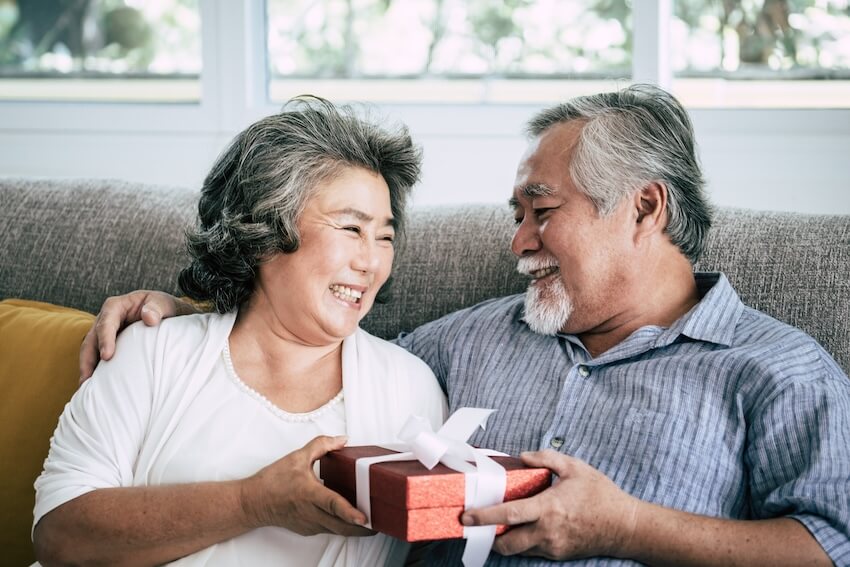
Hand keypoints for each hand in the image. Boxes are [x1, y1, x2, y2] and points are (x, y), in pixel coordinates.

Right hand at [79, 290, 192, 380]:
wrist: (167, 314)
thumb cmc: (163, 307)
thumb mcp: (163, 303)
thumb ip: (157, 308)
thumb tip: (149, 318)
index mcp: (116, 306)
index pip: (106, 322)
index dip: (105, 338)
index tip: (107, 356)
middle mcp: (106, 320)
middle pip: (91, 339)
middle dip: (87, 359)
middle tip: (88, 379)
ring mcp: (105, 334)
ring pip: (91, 351)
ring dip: (87, 368)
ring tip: (87, 388)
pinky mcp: (109, 345)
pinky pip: (98, 358)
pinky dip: (96, 371)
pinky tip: (97, 387)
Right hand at [241, 435, 374, 536]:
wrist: (253, 503)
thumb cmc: (273, 481)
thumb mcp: (297, 457)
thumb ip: (321, 445)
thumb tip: (342, 440)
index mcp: (309, 494)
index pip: (333, 504)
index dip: (350, 512)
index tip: (365, 518)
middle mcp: (311, 513)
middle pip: (342, 526)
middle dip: (363, 529)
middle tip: (382, 523)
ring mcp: (310, 524)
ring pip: (338, 531)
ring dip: (355, 530)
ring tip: (374, 523)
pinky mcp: (309, 529)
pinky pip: (330, 529)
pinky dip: (342, 526)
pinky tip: (352, 520)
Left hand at [461, 450, 638, 560]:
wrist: (626, 526)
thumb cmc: (601, 495)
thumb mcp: (575, 467)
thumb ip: (546, 458)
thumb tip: (523, 457)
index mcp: (549, 508)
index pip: (509, 514)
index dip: (484, 516)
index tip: (467, 517)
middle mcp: (548, 531)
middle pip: (507, 543)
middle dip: (489, 537)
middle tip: (477, 526)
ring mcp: (553, 546)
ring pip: (519, 550)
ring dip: (506, 540)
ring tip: (499, 525)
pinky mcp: (559, 554)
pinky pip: (533, 551)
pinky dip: (523, 542)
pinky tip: (524, 527)